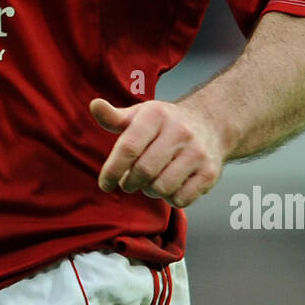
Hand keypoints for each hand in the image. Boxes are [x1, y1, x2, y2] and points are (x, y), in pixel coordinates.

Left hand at [89, 97, 224, 207]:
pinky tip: (170, 186)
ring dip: (149, 191)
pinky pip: (181, 199)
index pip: (129, 147)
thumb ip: (114, 117)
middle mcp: (180, 132)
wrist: (210, 126)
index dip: (112, 170)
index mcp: (157, 115)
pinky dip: (170, 199)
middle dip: (130, 183)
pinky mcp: (210, 173)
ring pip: (161, 187)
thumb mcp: (139, 115)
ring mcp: (197, 153)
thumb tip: (94, 105)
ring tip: (149, 182)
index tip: (105, 184)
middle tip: (128, 182)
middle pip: (144, 171)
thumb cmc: (165, 124)